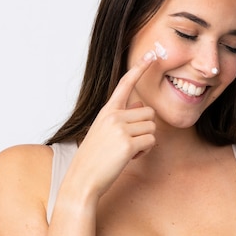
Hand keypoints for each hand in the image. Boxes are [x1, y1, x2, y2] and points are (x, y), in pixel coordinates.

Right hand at [66, 51, 157, 198]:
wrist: (82, 180)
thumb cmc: (94, 157)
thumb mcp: (104, 131)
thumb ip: (122, 116)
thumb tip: (139, 104)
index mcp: (106, 111)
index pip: (125, 84)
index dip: (140, 68)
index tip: (152, 54)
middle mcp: (113, 116)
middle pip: (149, 113)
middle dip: (145, 129)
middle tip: (128, 143)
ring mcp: (120, 129)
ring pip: (152, 128)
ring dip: (145, 142)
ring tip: (125, 152)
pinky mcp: (128, 144)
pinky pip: (151, 142)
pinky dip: (144, 153)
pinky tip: (128, 159)